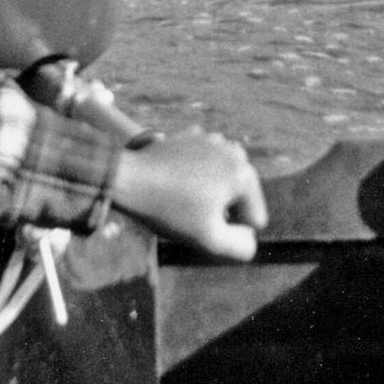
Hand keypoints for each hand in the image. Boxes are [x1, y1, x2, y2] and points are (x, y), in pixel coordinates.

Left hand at [111, 131, 266, 260]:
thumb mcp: (210, 240)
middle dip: (221, 210)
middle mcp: (235, 152)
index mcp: (245, 175)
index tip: (201, 225)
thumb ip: (241, 247)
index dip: (229, 232)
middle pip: (239, 198)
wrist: (129, 178)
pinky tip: (175, 183)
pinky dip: (196, 176)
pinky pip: (205, 166)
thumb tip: (250, 238)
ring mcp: (214, 140)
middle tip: (191, 214)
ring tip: (183, 200)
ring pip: (223, 181)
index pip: (253, 221)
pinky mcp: (193, 136)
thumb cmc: (169, 210)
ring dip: (211, 193)